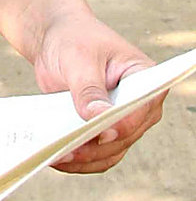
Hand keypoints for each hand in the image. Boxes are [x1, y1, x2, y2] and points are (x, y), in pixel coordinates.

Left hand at [34, 12, 164, 173]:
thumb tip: (98, 118)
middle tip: (64, 151)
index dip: (122, 123)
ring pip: (110, 152)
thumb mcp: (78, 59)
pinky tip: (56, 158)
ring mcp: (124, 122)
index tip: (100, 134)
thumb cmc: (73, 40)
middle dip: (95, 146)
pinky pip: (97, 156)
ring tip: (55, 156)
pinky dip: (79, 160)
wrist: (58, 40)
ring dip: (84, 158)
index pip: (140, 107)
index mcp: (144, 77)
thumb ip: (88, 89)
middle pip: (124, 136)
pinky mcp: (104, 132)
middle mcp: (141, 105)